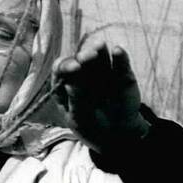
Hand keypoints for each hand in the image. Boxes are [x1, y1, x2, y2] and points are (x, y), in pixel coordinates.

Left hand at [53, 34, 145, 157]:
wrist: (118, 135)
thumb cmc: (92, 127)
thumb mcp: (80, 119)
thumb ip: (76, 100)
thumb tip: (71, 83)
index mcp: (66, 83)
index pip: (62, 69)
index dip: (66, 66)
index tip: (74, 68)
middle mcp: (83, 73)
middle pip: (80, 60)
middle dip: (82, 57)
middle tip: (86, 57)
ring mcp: (102, 71)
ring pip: (100, 57)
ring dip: (99, 50)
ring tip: (99, 47)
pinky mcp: (121, 73)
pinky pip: (120, 62)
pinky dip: (119, 57)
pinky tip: (118, 51)